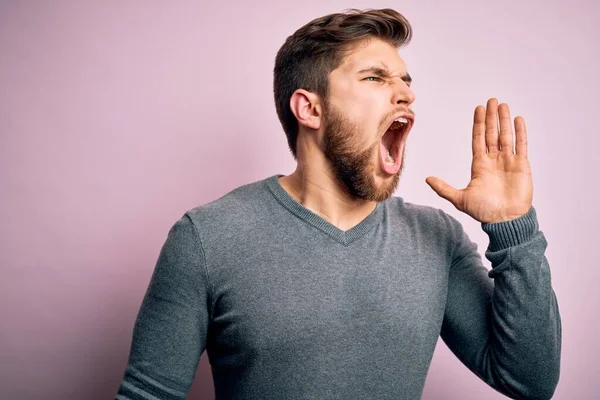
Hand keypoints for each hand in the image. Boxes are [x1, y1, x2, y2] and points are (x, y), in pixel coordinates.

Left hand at [426, 98, 532, 222]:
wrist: (505, 221)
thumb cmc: (484, 211)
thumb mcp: (460, 199)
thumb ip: (443, 188)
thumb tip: (427, 179)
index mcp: (480, 165)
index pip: (478, 139)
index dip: (478, 124)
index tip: (478, 109)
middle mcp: (494, 160)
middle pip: (492, 133)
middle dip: (491, 117)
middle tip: (491, 100)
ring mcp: (508, 161)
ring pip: (506, 136)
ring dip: (504, 120)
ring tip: (502, 105)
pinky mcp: (522, 165)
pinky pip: (521, 145)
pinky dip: (520, 132)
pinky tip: (517, 119)